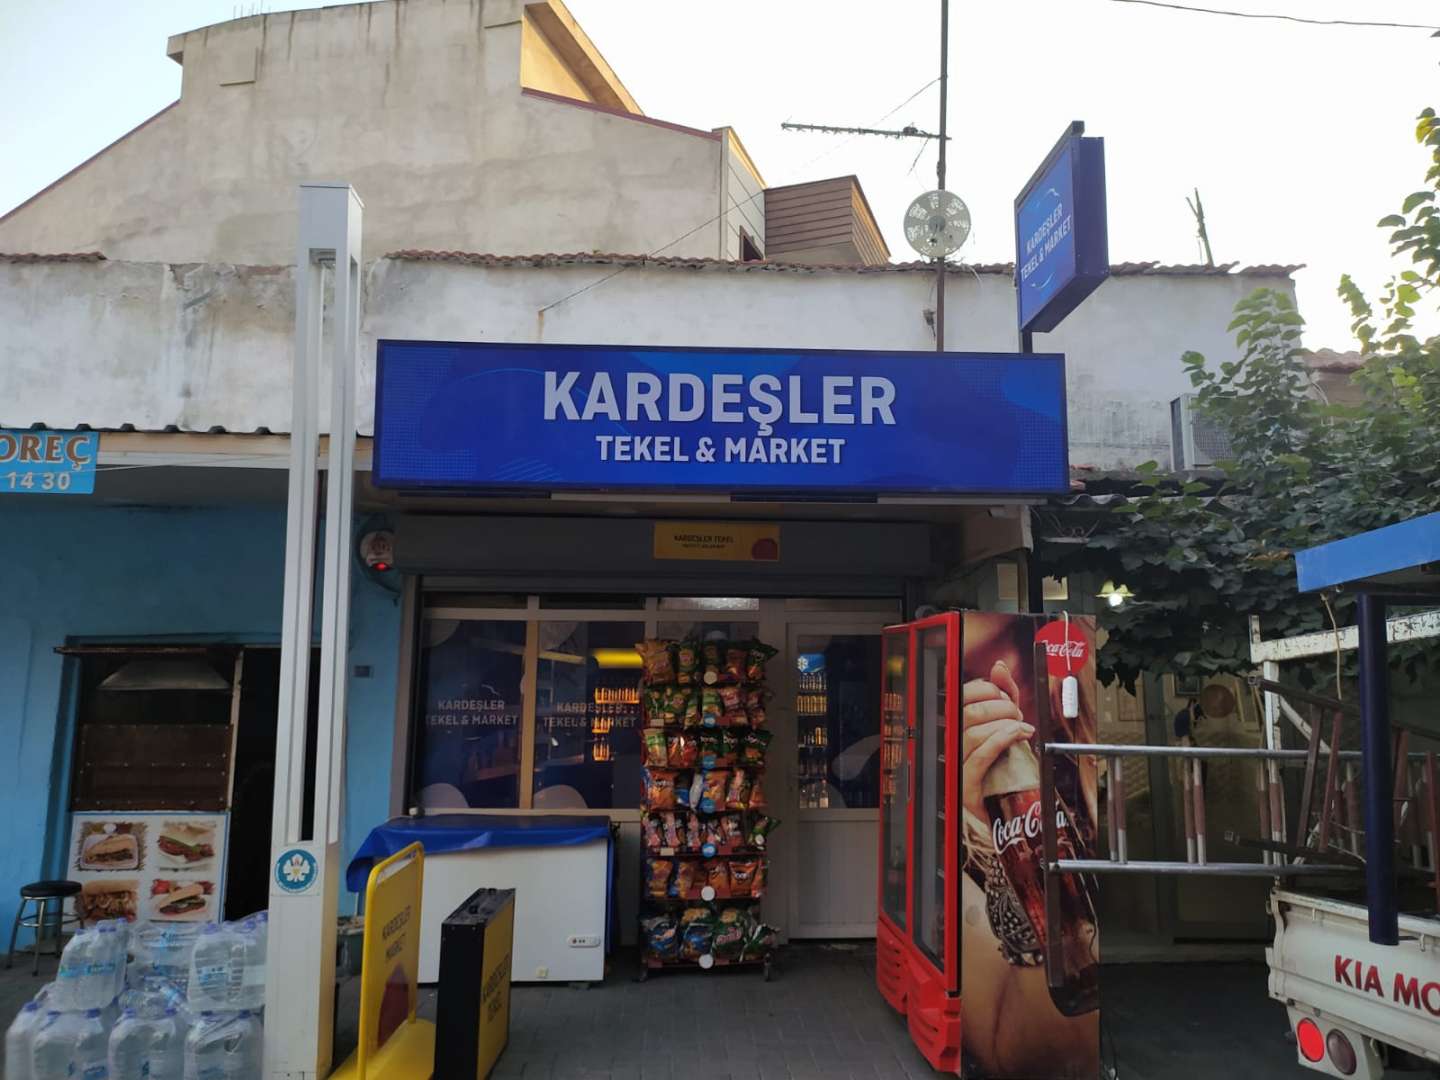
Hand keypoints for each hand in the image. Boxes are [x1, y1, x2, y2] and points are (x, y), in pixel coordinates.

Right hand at [962, 660, 1032, 819]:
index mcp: (949, 724)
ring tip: (1021, 728)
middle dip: (999, 707)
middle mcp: (945, 742)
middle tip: (1016, 715)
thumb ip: (1001, 694)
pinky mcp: (964, 785)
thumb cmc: (999, 764)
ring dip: (1005, 724)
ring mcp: (952, 764)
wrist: (1000, 811)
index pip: (958, 694)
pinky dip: (1003, 740)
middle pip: (967, 711)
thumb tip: (999, 667)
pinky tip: (1020, 735)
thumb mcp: (1001, 723)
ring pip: (973, 732)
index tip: (1004, 696)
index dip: (986, 689)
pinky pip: (981, 756)